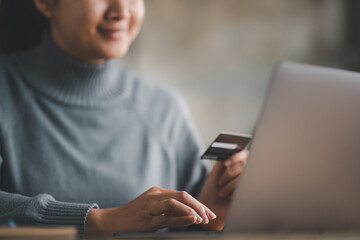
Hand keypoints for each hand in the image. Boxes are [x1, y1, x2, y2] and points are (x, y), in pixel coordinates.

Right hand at [85, 186, 215, 235]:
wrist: (113, 221)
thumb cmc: (135, 218)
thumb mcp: (154, 211)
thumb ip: (169, 211)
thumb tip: (190, 216)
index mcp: (159, 192)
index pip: (183, 196)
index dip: (198, 204)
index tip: (209, 213)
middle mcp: (156, 194)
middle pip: (183, 196)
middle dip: (199, 206)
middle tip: (210, 216)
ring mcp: (152, 204)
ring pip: (177, 202)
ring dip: (193, 210)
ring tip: (203, 219)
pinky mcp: (148, 216)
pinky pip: (168, 215)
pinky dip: (182, 216)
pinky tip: (192, 219)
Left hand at [199, 150, 248, 229]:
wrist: (211, 209)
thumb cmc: (212, 192)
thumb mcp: (215, 173)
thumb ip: (223, 161)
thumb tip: (230, 152)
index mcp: (237, 167)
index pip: (244, 155)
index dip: (237, 156)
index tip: (226, 163)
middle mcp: (244, 174)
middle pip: (245, 164)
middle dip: (230, 173)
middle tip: (220, 182)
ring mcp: (248, 184)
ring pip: (244, 175)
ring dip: (229, 184)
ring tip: (222, 193)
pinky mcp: (250, 193)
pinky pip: (245, 187)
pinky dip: (234, 192)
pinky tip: (229, 198)